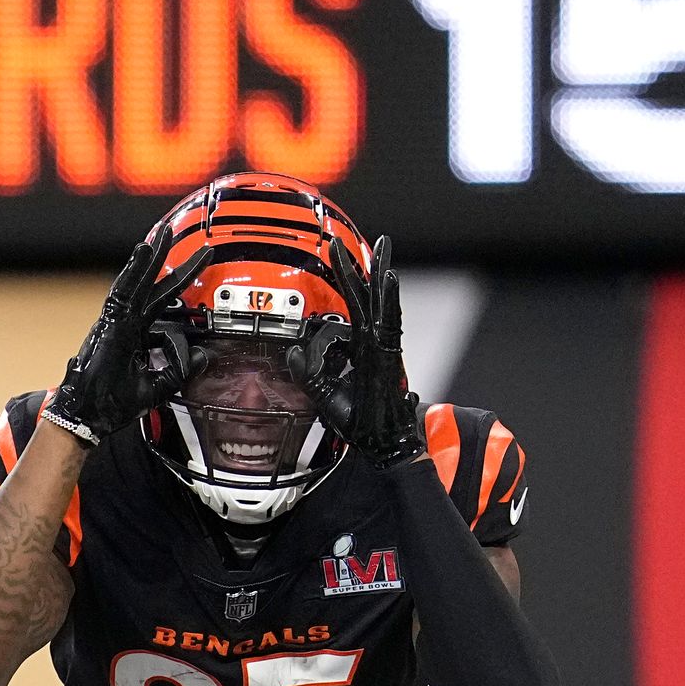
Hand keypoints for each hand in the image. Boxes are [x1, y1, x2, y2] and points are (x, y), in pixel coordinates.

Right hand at [41, 241, 206, 445]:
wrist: (85, 418)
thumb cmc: (111, 405)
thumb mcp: (157, 388)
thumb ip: (180, 372)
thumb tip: (204, 357)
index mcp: (135, 335)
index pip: (162, 305)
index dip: (182, 295)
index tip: (198, 283)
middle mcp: (126, 323)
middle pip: (153, 286)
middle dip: (172, 263)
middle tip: (188, 242)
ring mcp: (116, 321)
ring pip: (137, 282)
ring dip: (152, 257)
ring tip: (165, 233)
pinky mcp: (109, 324)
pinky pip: (123, 291)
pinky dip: (135, 270)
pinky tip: (145, 251)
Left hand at [289, 236, 424, 467]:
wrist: (382, 443)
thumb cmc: (360, 421)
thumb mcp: (323, 393)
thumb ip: (308, 374)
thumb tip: (293, 353)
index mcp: (361, 347)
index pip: (350, 306)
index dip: (342, 281)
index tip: (334, 256)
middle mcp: (374, 342)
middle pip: (364, 297)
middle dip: (353, 268)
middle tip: (341, 242)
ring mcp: (384, 348)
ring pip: (381, 304)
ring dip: (380, 275)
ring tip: (382, 248)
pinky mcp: (391, 357)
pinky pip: (391, 324)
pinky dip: (391, 302)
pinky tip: (390, 281)